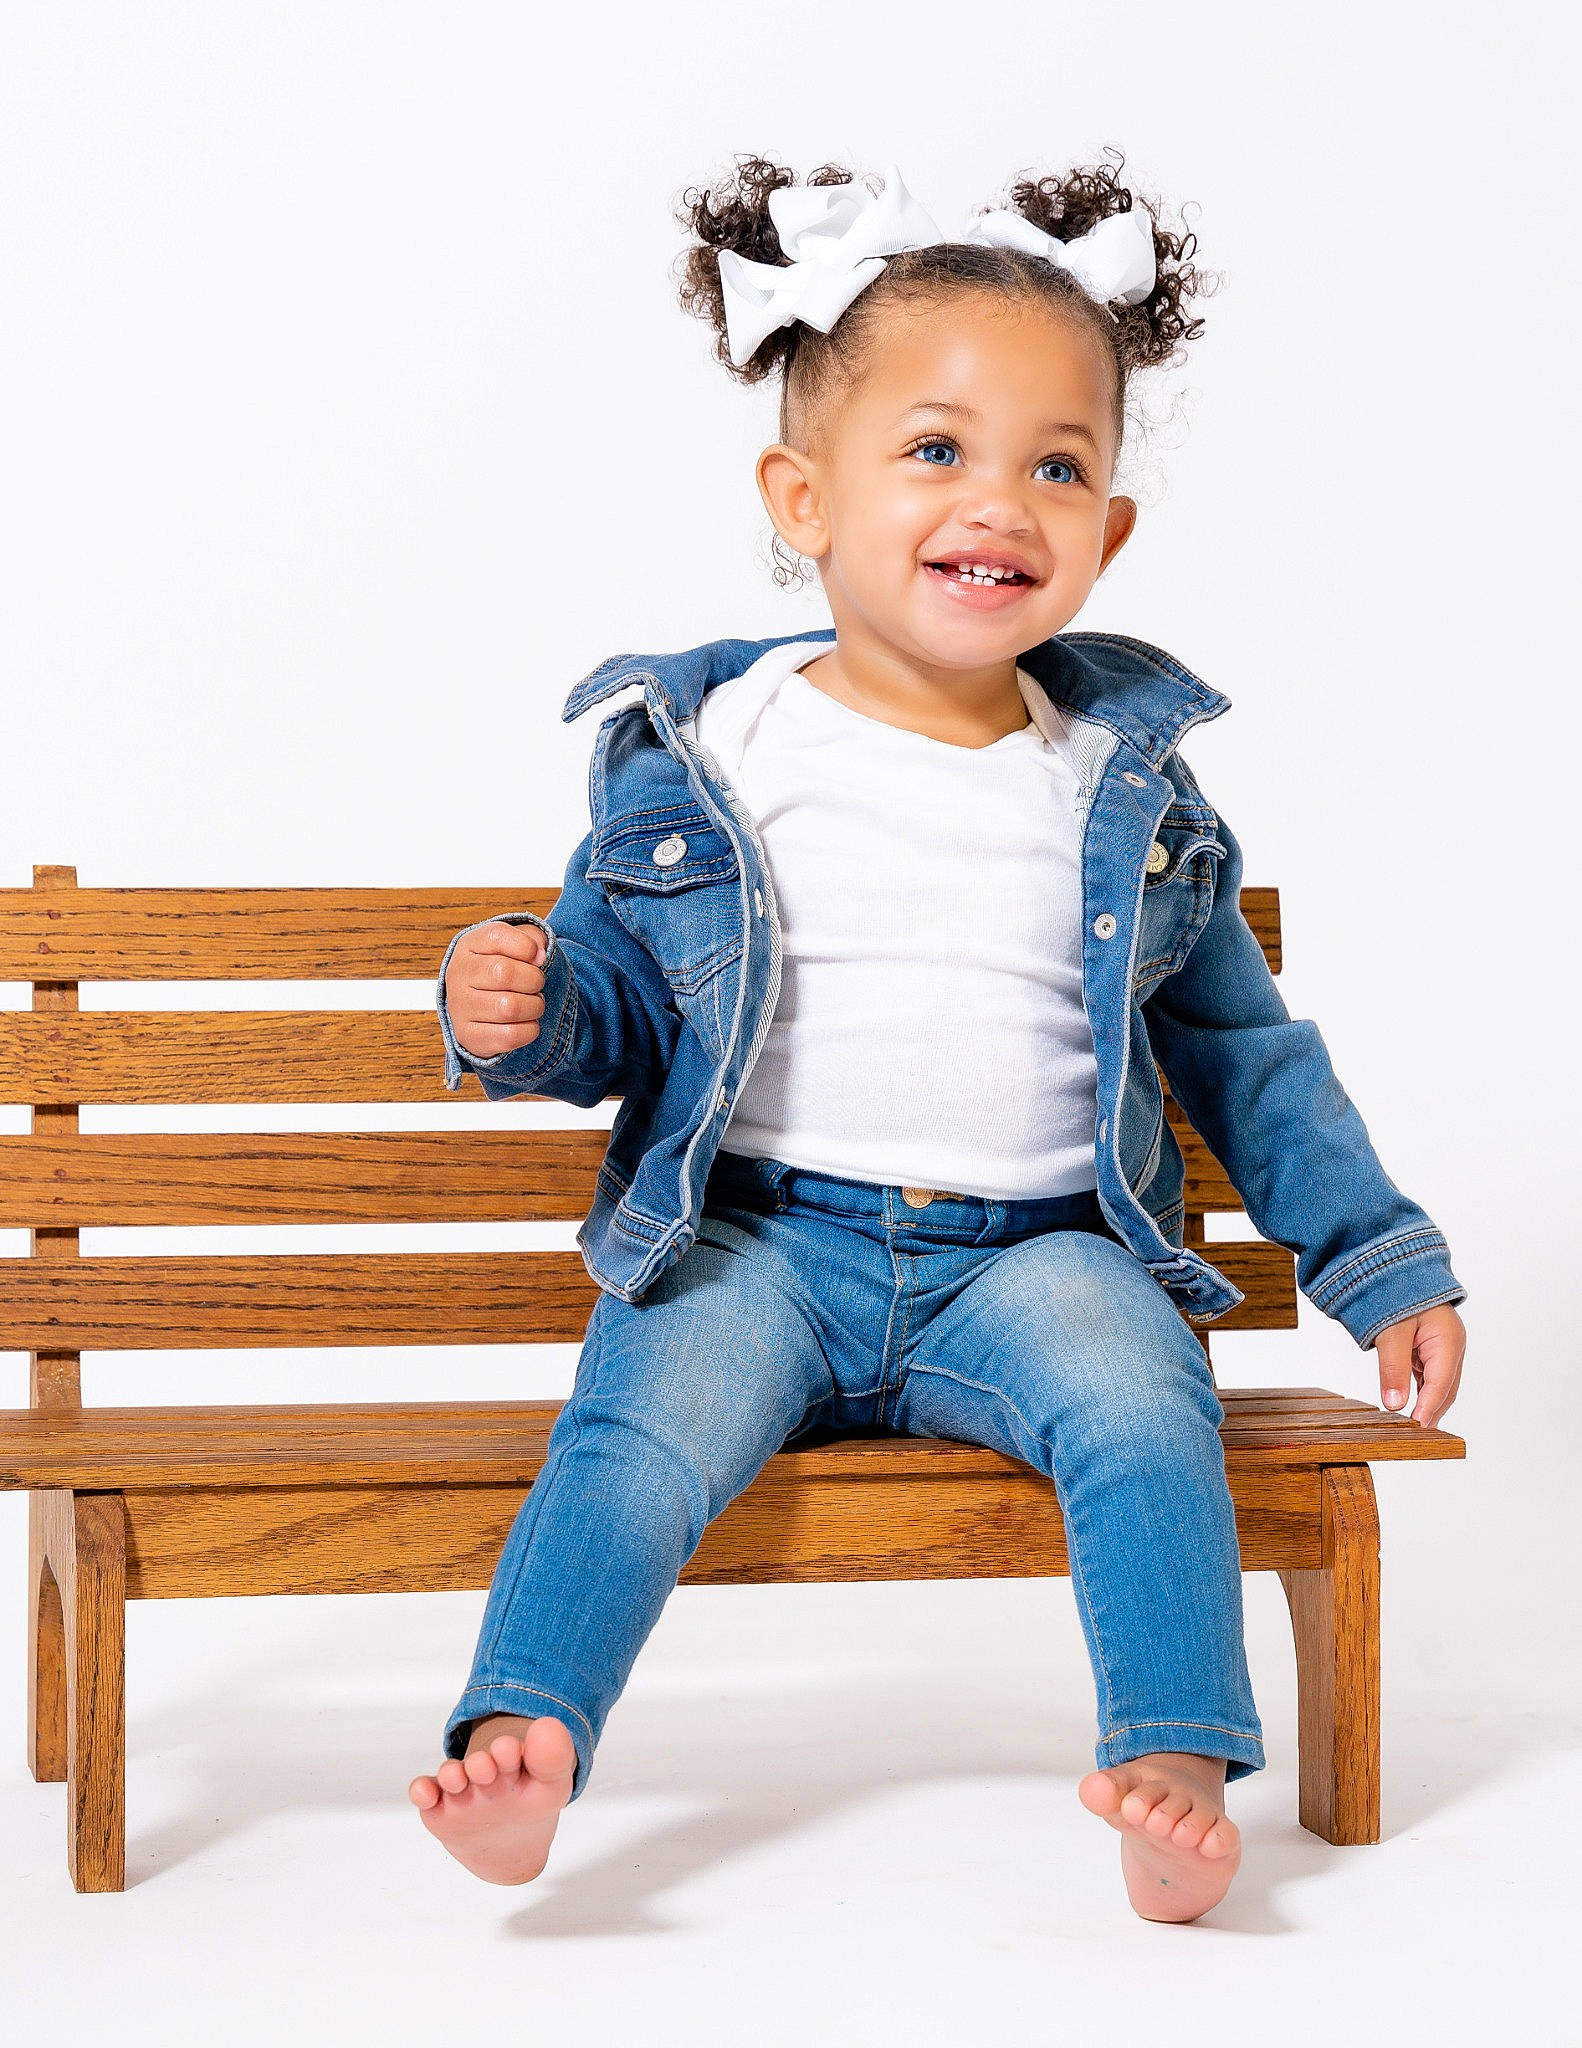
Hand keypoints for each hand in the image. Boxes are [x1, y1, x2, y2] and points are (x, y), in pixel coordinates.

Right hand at [445, 921, 549, 1060]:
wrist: (479, 1005)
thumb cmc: (503, 969)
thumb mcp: (516, 943)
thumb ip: (532, 938)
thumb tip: (540, 956)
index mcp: (469, 945)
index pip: (496, 936)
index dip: (526, 946)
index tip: (536, 957)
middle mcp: (458, 974)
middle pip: (504, 972)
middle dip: (534, 980)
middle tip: (535, 984)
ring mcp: (459, 1007)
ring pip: (509, 1008)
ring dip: (534, 1006)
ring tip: (531, 1004)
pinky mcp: (467, 1036)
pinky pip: (509, 1036)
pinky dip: (529, 1030)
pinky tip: (525, 1022)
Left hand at [1374, 1302, 1464, 1428]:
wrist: (1396, 1264)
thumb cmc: (1397, 1290)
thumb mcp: (1391, 1330)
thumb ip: (1392, 1368)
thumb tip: (1394, 1404)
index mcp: (1448, 1340)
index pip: (1440, 1384)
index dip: (1429, 1408)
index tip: (1417, 1428)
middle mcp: (1451, 1347)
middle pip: (1444, 1388)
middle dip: (1432, 1411)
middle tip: (1415, 1436)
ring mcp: (1442, 1347)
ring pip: (1437, 1384)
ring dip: (1426, 1403)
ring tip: (1412, 1427)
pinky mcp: (1430, 1347)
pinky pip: (1428, 1375)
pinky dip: (1420, 1391)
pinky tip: (1410, 1405)